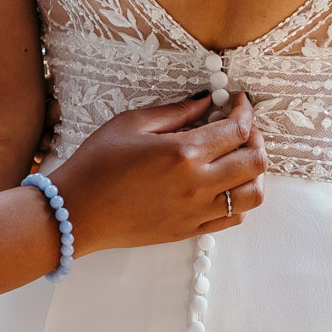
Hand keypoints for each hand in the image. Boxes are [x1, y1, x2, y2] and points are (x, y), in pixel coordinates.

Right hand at [49, 93, 266, 256]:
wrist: (75, 211)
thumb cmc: (96, 164)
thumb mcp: (131, 124)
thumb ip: (176, 112)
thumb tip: (206, 102)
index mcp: (183, 153)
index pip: (237, 130)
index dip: (245, 111)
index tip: (238, 102)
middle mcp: (197, 184)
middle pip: (255, 161)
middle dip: (255, 138)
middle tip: (240, 128)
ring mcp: (196, 211)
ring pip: (253, 194)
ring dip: (254, 172)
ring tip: (237, 159)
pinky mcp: (189, 230)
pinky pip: (233, 218)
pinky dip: (238, 199)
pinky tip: (222, 185)